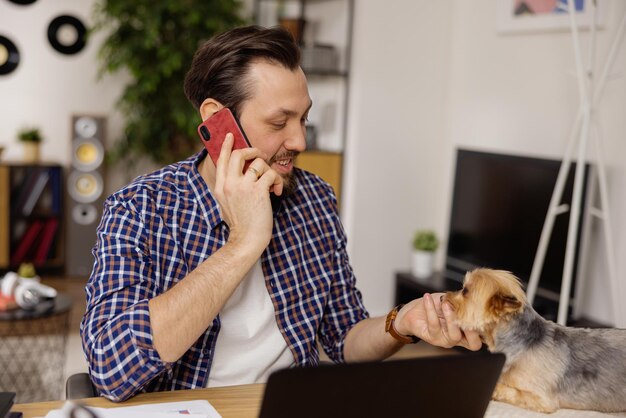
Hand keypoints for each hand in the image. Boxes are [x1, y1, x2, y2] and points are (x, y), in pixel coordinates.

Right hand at [213, 134, 283, 252]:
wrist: (246, 240)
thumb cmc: (241, 223)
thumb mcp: (228, 202)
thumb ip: (230, 186)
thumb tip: (242, 169)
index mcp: (220, 186)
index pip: (221, 159)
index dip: (226, 145)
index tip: (231, 135)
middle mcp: (229, 184)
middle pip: (238, 154)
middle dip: (252, 150)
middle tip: (260, 155)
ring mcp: (243, 187)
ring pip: (258, 162)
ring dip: (268, 170)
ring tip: (271, 183)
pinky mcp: (258, 191)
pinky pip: (271, 174)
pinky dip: (277, 181)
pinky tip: (276, 191)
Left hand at [394, 293, 481, 350]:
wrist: (414, 311)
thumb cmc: (435, 306)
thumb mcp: (451, 300)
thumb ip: (462, 300)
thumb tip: (471, 292)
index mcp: (467, 331)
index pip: (482, 337)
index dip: (486, 329)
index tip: (483, 312)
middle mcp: (459, 339)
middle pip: (473, 344)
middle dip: (473, 330)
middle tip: (469, 313)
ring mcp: (445, 340)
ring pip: (454, 335)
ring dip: (451, 317)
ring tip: (446, 303)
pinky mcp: (432, 337)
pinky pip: (434, 325)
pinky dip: (431, 310)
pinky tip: (428, 298)